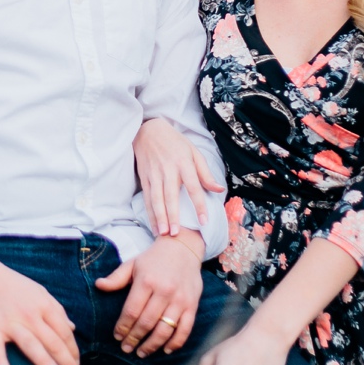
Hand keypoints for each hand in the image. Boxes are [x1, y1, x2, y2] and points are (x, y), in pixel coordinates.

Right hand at [0, 247, 83, 364]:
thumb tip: (73, 328)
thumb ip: (56, 310)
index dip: (73, 352)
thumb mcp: (37, 292)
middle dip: (68, 363)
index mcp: (44, 305)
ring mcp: (9, 321)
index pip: (64, 333)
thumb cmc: (9, 284)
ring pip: (30, 344)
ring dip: (44, 361)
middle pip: (53, 342)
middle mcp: (30, 314)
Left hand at [95, 230, 203, 357]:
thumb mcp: (133, 264)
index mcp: (147, 281)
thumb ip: (116, 278)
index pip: (132, 311)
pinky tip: (165, 350)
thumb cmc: (154, 258)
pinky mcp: (192, 305)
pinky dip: (176, 343)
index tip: (117, 336)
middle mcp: (164, 291)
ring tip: (141, 352)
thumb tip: (98, 285)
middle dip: (134, 339)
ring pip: (164, 330)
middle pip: (146, 323)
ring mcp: (180, 300)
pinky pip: (185, 330)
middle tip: (126, 348)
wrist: (183, 248)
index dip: (123, 327)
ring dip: (152, 345)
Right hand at [134, 118, 224, 235]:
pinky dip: (150, 213)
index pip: (193, 186)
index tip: (204, 220)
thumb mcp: (194, 152)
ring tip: (163, 233)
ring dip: (159, 217)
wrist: (148, 131)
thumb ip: (205, 173)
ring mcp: (154, 174)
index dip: (199, 204)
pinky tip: (154, 225)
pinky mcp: (144, 177)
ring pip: (156, 199)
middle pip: (171, 195)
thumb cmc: (175, 143)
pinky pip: (147, 198)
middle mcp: (168, 169)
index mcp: (184, 163)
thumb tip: (219, 190)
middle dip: (173, 215)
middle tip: (176, 233)